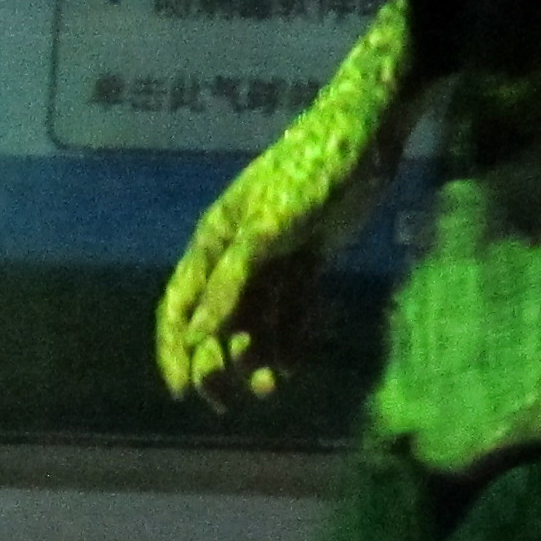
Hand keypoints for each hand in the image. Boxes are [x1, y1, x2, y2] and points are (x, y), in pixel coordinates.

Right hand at [156, 0, 414, 411]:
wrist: (364, 139)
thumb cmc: (307, 173)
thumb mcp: (265, 229)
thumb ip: (231, 283)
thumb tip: (198, 335)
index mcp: (214, 243)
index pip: (180, 307)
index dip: (175, 352)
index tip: (183, 393)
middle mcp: (236, 258)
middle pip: (215, 325)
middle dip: (218, 365)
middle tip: (232, 401)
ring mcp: (272, 263)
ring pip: (254, 324)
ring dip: (257, 359)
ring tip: (273, 387)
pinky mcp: (307, 265)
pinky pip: (290, 314)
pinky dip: (289, 342)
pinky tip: (294, 367)